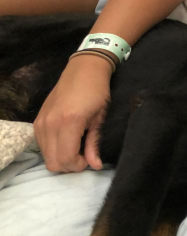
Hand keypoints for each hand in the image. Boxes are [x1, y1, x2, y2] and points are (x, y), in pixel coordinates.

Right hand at [33, 55, 111, 171]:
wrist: (84, 70)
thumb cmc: (97, 92)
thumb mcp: (100, 119)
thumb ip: (94, 144)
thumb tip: (95, 166)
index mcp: (68, 122)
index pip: (65, 159)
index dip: (78, 166)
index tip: (89, 159)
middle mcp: (50, 124)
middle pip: (52, 163)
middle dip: (69, 165)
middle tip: (84, 156)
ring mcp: (41, 122)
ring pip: (46, 156)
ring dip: (61, 158)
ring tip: (77, 147)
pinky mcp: (37, 121)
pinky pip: (42, 145)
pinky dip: (54, 149)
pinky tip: (68, 140)